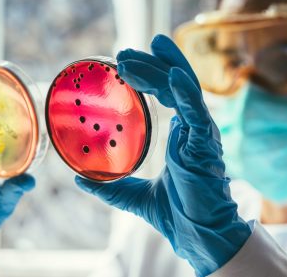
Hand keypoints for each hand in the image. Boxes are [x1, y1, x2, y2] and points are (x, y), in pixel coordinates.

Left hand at [75, 35, 250, 276]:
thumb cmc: (177, 213)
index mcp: (180, 134)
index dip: (150, 74)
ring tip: (130, 57)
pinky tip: (171, 76)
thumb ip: (110, 185)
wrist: (198, 233)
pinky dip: (186, 92)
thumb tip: (80, 180)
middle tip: (122, 52)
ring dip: (159, 69)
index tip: (125, 62)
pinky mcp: (206, 144)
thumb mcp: (133, 195)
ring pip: (183, 89)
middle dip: (151, 63)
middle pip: (174, 83)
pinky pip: (197, 112)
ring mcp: (201, 133)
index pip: (168, 92)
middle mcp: (192, 128)